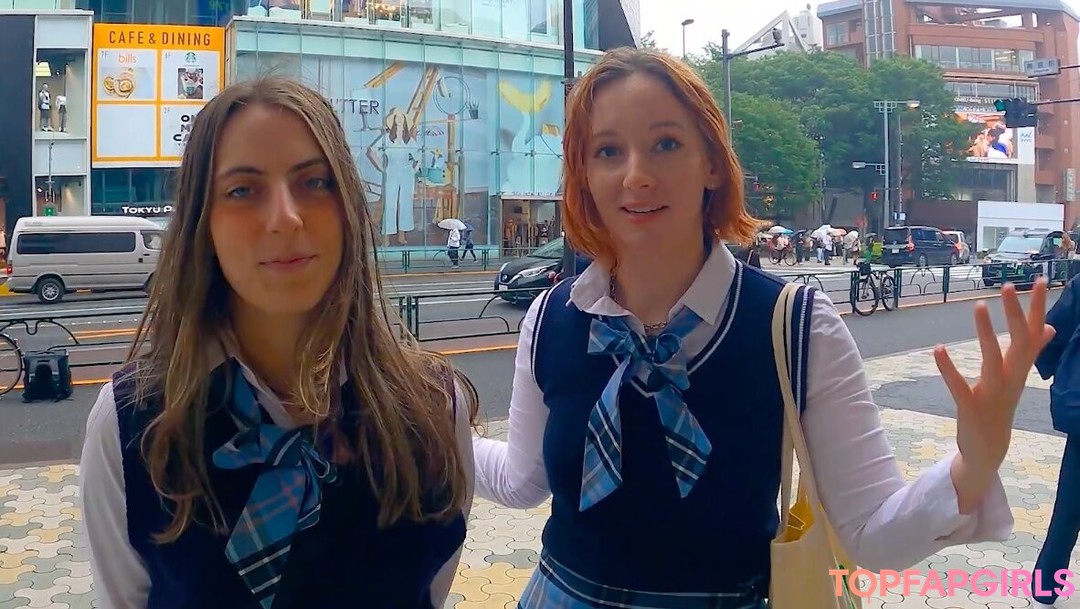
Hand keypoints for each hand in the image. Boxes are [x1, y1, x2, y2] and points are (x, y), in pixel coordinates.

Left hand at [935, 278, 1054, 475]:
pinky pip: (959, 385)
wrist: (988, 450)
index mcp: (1020, 370)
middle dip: (1016, 315)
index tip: (1037, 280)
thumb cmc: (999, 407)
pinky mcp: (971, 408)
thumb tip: (1048, 326)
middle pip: (1019, 343)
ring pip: (992, 359)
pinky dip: (948, 368)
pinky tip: (938, 348)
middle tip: (1008, 286)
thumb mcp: (1016, 377)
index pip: (1032, 334)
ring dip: (985, 333)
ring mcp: (992, 394)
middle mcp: (1011, 379)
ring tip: (978, 305)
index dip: (1035, 308)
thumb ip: (1030, 351)